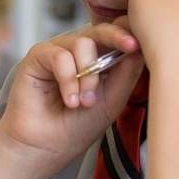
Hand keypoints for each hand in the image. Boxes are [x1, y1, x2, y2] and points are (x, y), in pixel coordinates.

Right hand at [0, 20, 142, 172]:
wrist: (46, 147)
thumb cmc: (77, 127)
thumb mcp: (113, 99)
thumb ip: (127, 72)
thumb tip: (140, 45)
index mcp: (97, 58)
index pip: (116, 35)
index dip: (129, 33)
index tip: (142, 41)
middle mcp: (77, 51)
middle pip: (100, 30)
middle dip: (117, 38)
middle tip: (131, 46)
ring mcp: (57, 52)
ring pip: (81, 43)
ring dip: (88, 76)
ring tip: (85, 102)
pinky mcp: (37, 57)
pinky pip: (59, 56)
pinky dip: (69, 79)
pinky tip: (70, 101)